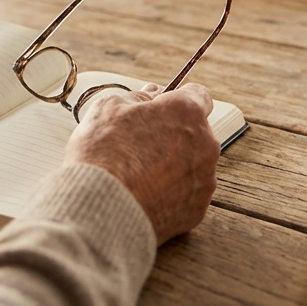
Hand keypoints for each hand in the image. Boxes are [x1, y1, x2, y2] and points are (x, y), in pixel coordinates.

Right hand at [64, 82, 219, 244]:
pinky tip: (145, 195)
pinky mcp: (197, 210)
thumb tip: (152, 95)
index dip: (178, 100)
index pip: (199, 96)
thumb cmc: (103, 152)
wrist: (101, 207)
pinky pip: (187, 195)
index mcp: (187, 112)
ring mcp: (204, 180)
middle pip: (196, 133)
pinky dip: (171, 194)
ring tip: (139, 175)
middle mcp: (205, 144)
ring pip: (192, 165)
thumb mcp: (110, 106)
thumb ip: (139, 96)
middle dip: (174, 135)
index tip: (162, 109)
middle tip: (141, 144)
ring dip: (173, 166)